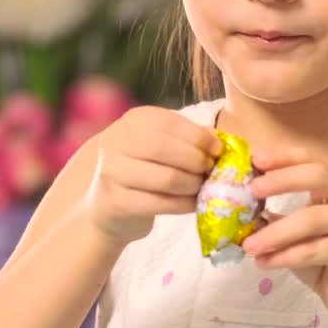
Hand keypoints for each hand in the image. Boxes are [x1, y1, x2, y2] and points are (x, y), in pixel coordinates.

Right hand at [84, 106, 221, 245]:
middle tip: (210, 170)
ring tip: (202, 187)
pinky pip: (160, 203)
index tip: (218, 150)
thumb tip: (220, 142)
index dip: (199, 136)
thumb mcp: (160, 145)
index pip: (170, 122)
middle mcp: (116, 141)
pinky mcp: (117, 202)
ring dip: (193, 184)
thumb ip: (188, 139)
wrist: (107, 206)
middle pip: (164, 148)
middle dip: (196, 160)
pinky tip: (194, 204)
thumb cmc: (143, 169)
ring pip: (166, 178)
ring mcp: (112, 172)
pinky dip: (184, 204)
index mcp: (133, 121)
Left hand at [243, 151, 327, 315]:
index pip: (312, 160)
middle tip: (252, 190)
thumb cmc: (326, 260)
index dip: (284, 158)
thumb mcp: (299, 233)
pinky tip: (264, 262)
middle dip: (282, 181)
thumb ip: (279, 214)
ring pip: (311, 219)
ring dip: (275, 233)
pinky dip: (285, 256)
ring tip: (248, 245)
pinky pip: (314, 249)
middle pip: (318, 177)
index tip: (255, 160)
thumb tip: (241, 203)